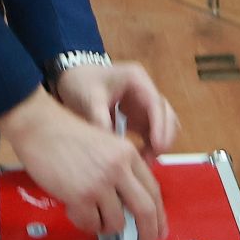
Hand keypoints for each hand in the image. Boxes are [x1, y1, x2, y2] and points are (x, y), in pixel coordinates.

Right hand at [0, 84, 168, 239]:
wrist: (39, 126)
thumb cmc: (65, 133)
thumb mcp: (105, 144)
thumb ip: (120, 168)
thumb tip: (129, 203)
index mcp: (128, 154)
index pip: (153, 190)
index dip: (159, 214)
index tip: (158, 229)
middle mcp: (119, 168)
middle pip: (146, 210)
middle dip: (148, 233)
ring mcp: (100, 183)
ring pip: (117, 222)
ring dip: (105, 226)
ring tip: (91, 215)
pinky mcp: (80, 196)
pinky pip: (91, 224)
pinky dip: (85, 223)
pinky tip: (74, 210)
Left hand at [54, 61, 180, 154]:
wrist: (72, 78)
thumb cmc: (81, 83)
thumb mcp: (89, 101)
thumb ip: (100, 121)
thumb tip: (112, 148)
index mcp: (136, 79)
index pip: (156, 104)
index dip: (160, 126)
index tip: (157, 147)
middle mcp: (146, 90)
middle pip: (166, 115)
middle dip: (163, 137)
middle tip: (150, 159)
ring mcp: (145, 103)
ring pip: (164, 125)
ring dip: (159, 143)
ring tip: (144, 162)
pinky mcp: (140, 115)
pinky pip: (153, 132)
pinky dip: (150, 146)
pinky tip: (140, 159)